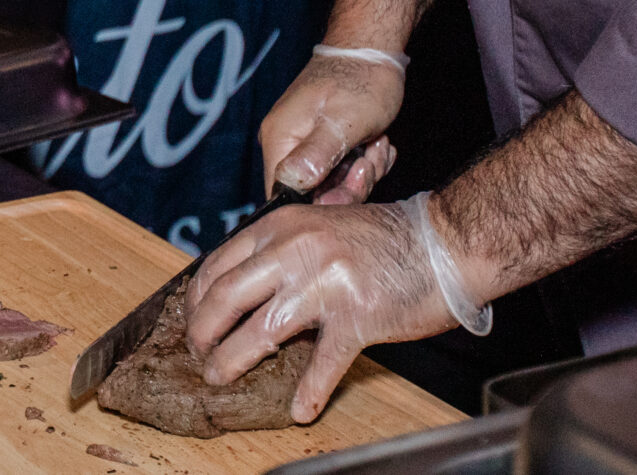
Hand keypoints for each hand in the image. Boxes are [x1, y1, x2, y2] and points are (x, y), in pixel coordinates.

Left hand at [185, 196, 466, 423]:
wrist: (444, 243)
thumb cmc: (384, 238)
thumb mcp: (318, 226)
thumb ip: (281, 250)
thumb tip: (243, 286)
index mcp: (280, 226)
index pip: (218, 264)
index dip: (196, 299)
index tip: (192, 320)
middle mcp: (294, 250)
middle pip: (225, 298)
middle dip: (202, 332)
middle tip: (198, 353)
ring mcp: (324, 284)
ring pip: (259, 331)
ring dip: (232, 359)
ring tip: (219, 376)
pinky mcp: (357, 317)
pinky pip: (324, 362)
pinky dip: (309, 391)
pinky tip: (301, 409)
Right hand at [258, 50, 404, 201]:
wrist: (372, 53)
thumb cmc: (359, 82)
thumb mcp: (343, 122)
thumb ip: (315, 155)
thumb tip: (290, 184)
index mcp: (280, 139)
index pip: (283, 195)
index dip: (318, 203)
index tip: (351, 186)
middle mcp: (286, 144)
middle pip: (311, 194)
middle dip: (349, 184)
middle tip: (369, 158)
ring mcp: (305, 144)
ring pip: (333, 184)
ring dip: (362, 170)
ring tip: (376, 143)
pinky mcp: (324, 144)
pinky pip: (343, 171)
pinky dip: (365, 162)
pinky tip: (376, 143)